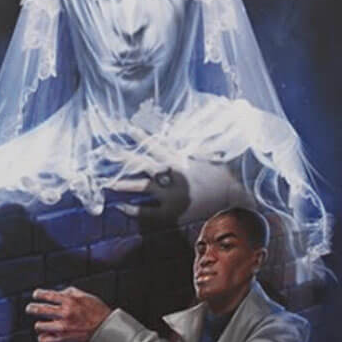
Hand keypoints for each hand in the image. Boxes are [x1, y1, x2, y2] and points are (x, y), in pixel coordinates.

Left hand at [26, 287, 111, 341]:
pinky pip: (44, 340)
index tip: (35, 295)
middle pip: (40, 309)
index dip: (38, 294)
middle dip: (31, 308)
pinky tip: (45, 335)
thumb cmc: (97, 310)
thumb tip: (58, 292)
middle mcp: (65, 313)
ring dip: (39, 324)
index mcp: (70, 300)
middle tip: (30, 309)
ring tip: (41, 324)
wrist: (105, 328)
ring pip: (39, 325)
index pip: (48, 295)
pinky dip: (43, 338)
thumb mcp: (85, 295)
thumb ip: (70, 292)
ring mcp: (63, 327)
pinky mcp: (63, 339)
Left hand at [106, 138, 245, 224]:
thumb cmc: (224, 177)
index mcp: (182, 161)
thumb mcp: (209, 155)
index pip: (156, 145)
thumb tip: (187, 129)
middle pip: (142, 164)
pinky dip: (134, 210)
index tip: (127, 128)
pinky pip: (147, 212)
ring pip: (141, 188)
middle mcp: (173, 177)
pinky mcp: (172, 213)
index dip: (141, 137)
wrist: (235, 201)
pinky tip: (121, 207)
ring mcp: (171, 196)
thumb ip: (193, 145)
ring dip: (123, 184)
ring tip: (106, 182)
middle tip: (107, 152)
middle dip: (124, 158)